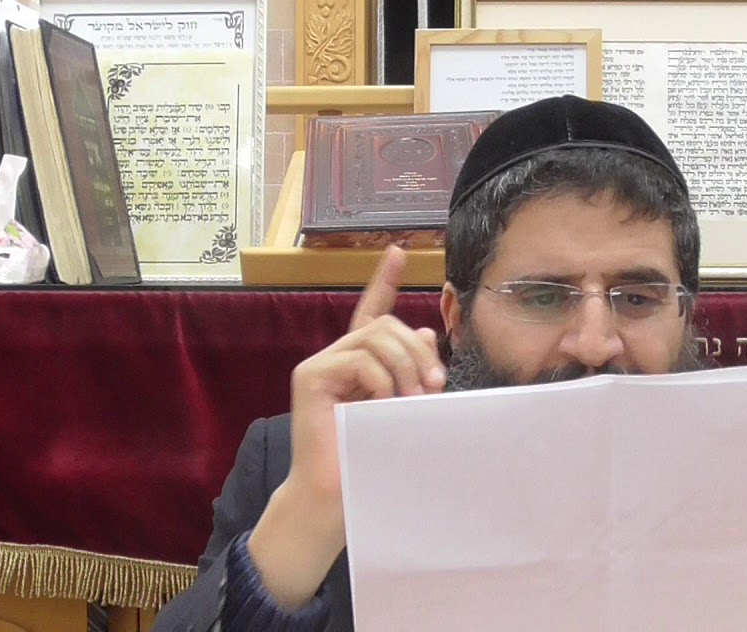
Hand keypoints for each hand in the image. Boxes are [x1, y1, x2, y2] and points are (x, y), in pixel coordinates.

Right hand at [290, 244, 445, 500]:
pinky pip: (360, 359)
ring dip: (405, 368)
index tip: (399, 252)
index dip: (385, 279)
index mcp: (360, 362)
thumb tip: (428, 333)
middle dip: (419, 351)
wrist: (337, 495)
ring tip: (411, 401)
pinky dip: (381, 382)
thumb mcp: (403, 407)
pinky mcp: (311, 376)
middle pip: (388, 325)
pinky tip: (382, 405)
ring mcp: (322, 365)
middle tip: (434, 386)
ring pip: (378, 338)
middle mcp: (339, 357)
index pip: (373, 310)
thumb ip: (412, 370)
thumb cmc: (372, 456)